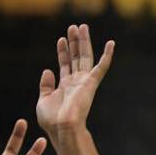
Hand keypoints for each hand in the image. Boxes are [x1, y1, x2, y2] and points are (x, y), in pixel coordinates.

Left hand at [36, 23, 113, 139]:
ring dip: (83, 42)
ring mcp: (84, 81)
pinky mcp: (91, 83)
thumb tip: (48, 70)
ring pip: (85, 56)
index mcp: (65, 86)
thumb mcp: (43, 100)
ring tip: (81, 27)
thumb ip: (45, 85)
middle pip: (76, 57)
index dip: (63, 51)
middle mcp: (76, 82)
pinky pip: (101, 66)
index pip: (65, 64)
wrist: (62, 127)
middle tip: (74, 27)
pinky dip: (107, 55)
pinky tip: (111, 43)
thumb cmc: (52, 120)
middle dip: (75, 42)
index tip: (61, 39)